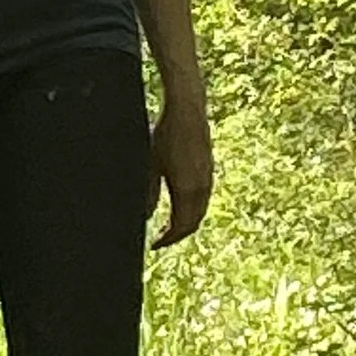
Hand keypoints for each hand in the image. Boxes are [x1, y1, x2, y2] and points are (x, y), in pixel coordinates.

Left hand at [151, 91, 213, 249]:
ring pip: (200, 211)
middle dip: (177, 234)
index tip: (155, 245)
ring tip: (168, 225)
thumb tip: (147, 216)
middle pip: (193, 222)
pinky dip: (192, 208)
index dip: (168, 240)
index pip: (181, 227)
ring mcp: (208, 178)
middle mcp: (202, 187)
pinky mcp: (209, 169)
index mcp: (188, 190)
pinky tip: (179, 203)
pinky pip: (203, 198)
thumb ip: (149, 193)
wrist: (187, 110)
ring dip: (185, 222)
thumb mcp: (150, 165)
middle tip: (160, 239)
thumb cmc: (166, 134)